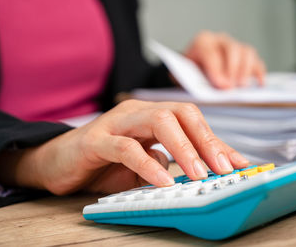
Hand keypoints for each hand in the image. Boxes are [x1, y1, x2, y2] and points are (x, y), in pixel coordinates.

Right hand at [0, 100, 248, 194]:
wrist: (58, 162)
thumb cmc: (105, 162)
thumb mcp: (146, 162)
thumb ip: (171, 162)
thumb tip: (205, 168)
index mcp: (152, 115)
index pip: (192, 120)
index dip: (216, 141)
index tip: (238, 163)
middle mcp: (137, 112)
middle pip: (181, 113)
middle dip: (206, 141)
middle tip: (223, 169)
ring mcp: (116, 122)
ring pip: (159, 122)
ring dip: (184, 149)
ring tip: (198, 174)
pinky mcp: (96, 140)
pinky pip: (127, 148)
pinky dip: (148, 165)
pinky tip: (162, 182)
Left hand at [185, 31, 265, 88]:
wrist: (193, 70)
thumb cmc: (190, 74)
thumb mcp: (186, 76)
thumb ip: (197, 80)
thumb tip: (220, 87)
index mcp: (202, 42)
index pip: (210, 53)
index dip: (216, 70)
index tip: (222, 85)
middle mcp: (220, 40)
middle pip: (232, 49)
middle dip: (233, 68)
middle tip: (233, 86)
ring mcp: (236, 46)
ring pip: (246, 52)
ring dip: (246, 70)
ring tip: (243, 86)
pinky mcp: (247, 57)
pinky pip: (256, 61)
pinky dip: (259, 72)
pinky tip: (259, 84)